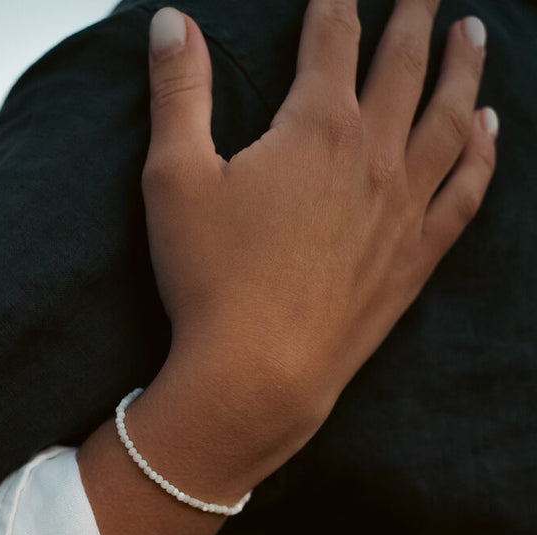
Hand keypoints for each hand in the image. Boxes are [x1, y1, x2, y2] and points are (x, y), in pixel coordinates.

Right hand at [78, 0, 497, 534]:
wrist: (258, 372)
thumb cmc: (209, 278)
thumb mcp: (174, 177)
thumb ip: (178, 93)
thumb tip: (171, 21)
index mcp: (315, 128)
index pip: (332, 39)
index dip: (336, 2)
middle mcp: (373, 158)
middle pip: (402, 67)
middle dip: (414, 18)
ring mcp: (402, 209)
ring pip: (448, 121)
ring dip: (462, 73)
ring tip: (474, 36)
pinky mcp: (413, 259)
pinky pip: (464, 194)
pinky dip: (481, 156)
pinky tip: (488, 132)